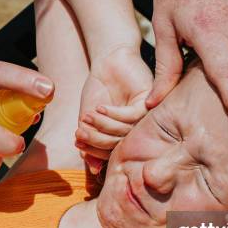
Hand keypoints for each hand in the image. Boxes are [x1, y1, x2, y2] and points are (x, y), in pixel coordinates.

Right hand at [76, 47, 151, 173]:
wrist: (107, 62)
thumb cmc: (99, 89)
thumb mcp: (89, 117)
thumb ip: (90, 138)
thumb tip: (90, 165)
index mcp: (124, 137)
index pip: (112, 152)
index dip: (94, 151)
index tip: (78, 144)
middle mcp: (137, 130)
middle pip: (120, 145)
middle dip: (97, 141)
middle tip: (80, 134)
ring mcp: (144, 118)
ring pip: (125, 132)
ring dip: (103, 126)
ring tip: (87, 117)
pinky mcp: (149, 102)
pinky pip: (131, 116)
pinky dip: (113, 115)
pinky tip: (100, 108)